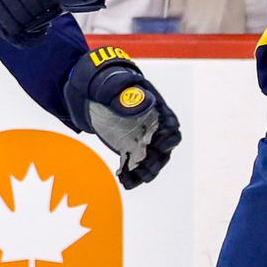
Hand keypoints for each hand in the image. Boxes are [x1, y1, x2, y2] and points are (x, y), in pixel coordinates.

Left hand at [62, 47, 182, 187]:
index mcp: (155, 110)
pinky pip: (134, 166)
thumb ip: (125, 94)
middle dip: (156, 160)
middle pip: (164, 148)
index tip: (160, 146)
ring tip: (130, 181)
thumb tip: (141, 103)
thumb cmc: (108, 86)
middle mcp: (152, 128)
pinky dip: (131, 175)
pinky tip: (123, 180)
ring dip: (144, 172)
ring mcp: (142, 140)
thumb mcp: (113, 86)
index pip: (171, 125)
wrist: (95, 95)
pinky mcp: (130, 150)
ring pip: (151, 161)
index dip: (168, 137)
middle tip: (145, 170)